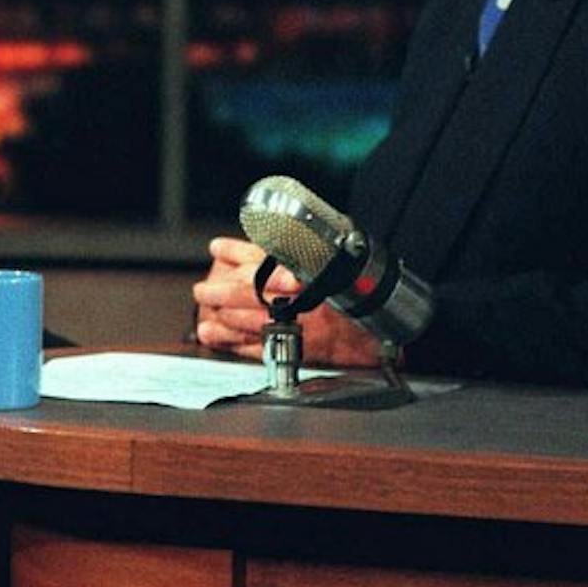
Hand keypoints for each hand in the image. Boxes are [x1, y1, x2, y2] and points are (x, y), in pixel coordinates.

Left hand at [191, 237, 380, 367]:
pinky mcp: (297, 350)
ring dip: (221, 316)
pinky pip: (257, 347)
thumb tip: (270, 235)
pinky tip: (214, 335)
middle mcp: (300, 299)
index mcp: (308, 272)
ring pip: (247, 320)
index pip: (263, 257)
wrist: (384, 330)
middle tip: (203, 289)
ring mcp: (297, 327)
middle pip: (247, 291)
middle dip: (219, 290)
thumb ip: (301, 250)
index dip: (235, 252)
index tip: (216, 248)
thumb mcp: (332, 260)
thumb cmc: (359, 294)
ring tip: (203, 309)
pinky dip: (232, 342)